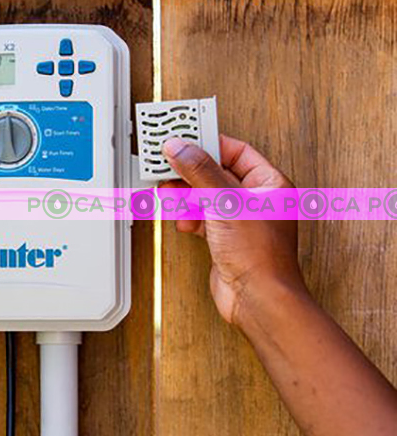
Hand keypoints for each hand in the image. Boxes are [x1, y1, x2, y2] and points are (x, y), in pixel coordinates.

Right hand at [161, 134, 306, 324]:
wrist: (257, 299)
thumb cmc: (259, 255)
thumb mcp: (225, 202)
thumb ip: (199, 171)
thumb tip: (180, 147)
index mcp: (269, 183)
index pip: (235, 150)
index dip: (209, 143)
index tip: (184, 136)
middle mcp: (257, 199)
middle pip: (215, 172)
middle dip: (190, 172)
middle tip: (166, 164)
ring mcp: (240, 219)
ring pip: (205, 195)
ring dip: (185, 196)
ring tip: (170, 194)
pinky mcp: (225, 238)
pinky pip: (201, 217)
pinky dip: (189, 217)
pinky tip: (184, 222)